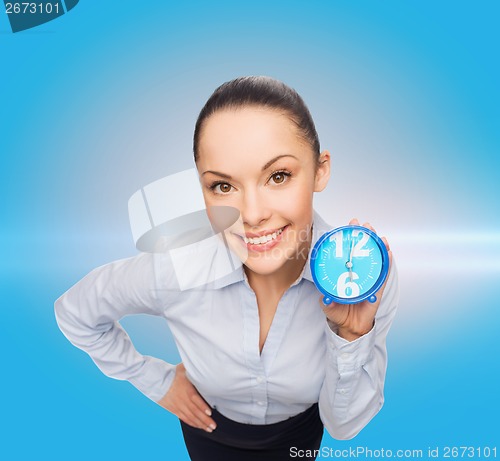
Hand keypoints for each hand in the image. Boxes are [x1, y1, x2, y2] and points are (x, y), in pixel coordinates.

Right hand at [157, 363, 216, 432]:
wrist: (157, 381)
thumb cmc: (172, 373)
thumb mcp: (183, 368)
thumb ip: (193, 368)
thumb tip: (204, 361)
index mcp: (185, 388)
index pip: (195, 399)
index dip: (202, 406)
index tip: (210, 412)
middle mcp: (182, 399)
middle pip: (194, 411)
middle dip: (204, 420)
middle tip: (213, 426)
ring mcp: (178, 406)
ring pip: (190, 417)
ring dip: (200, 424)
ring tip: (209, 429)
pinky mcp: (174, 410)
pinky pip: (184, 419)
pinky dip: (192, 423)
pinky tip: (199, 426)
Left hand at [320, 218, 391, 341]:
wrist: (349, 327)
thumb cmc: (338, 311)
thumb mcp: (327, 304)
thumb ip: (326, 300)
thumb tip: (325, 297)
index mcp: (345, 273)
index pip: (348, 252)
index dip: (349, 240)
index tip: (348, 227)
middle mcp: (358, 273)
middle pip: (362, 251)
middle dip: (364, 237)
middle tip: (363, 225)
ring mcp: (369, 279)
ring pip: (375, 259)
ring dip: (377, 245)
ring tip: (377, 234)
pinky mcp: (378, 288)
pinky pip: (384, 274)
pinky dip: (387, 262)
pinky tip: (388, 251)